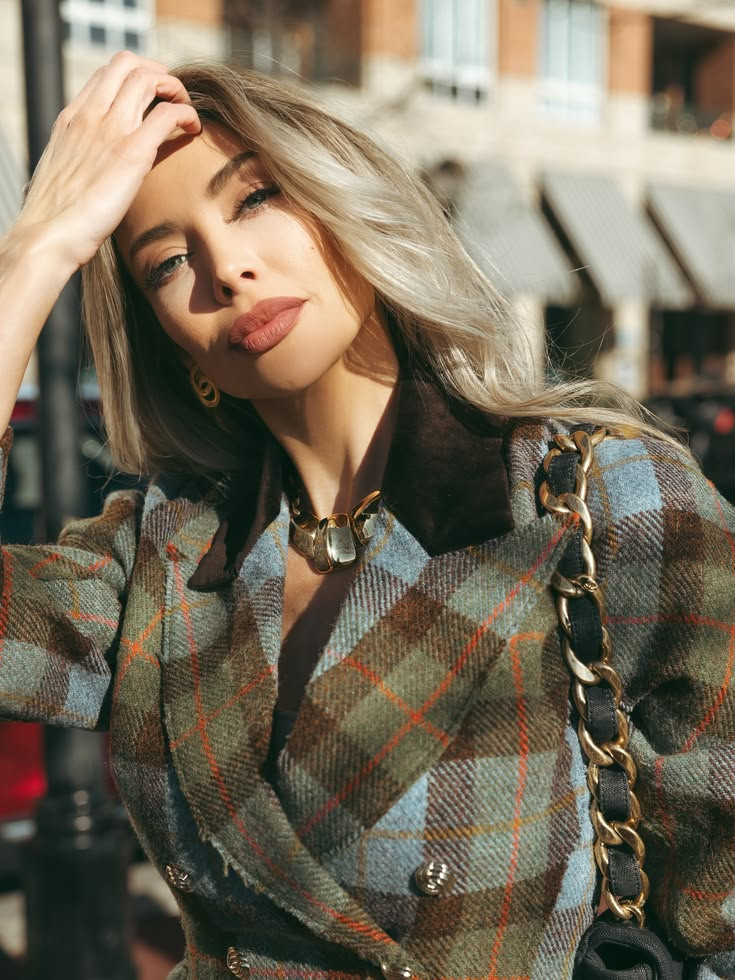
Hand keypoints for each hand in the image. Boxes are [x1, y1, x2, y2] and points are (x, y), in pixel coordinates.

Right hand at [13, 51, 200, 271]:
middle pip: (127, 64)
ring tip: (186, 112)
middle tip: (173, 96)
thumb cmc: (57, 217)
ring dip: (175, 89)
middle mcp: (90, 116)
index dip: (134, 77)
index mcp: (71, 119)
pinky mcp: (131, 152)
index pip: (105, 75)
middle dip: (157, 72)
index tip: (152, 97)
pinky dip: (186, 114)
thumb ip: (82, 160)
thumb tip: (95, 173)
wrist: (49, 235)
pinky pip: (167, 114)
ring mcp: (110, 130)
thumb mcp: (65, 174)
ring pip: (148, 79)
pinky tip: (193, 129)